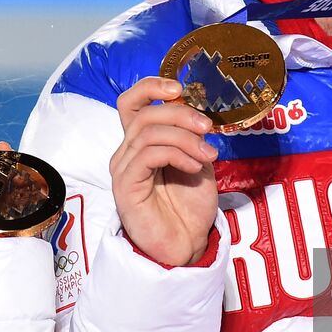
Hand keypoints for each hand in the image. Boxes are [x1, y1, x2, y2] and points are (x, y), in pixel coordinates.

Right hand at [110, 77, 218, 266]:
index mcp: (141, 142)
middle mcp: (127, 152)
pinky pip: (148, 155)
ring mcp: (123, 169)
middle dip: (180, 113)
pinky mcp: (125, 186)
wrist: (187, 244)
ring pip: (148, 132)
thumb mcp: (197, 160)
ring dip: (185, 138)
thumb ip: (191, 136)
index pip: (132, 102)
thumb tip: (198, 113)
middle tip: (207, 127)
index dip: (151, 86)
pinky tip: (193, 167)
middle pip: (144, 113)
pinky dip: (177, 154)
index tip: (180, 87)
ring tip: (207, 155)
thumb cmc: (189, 205)